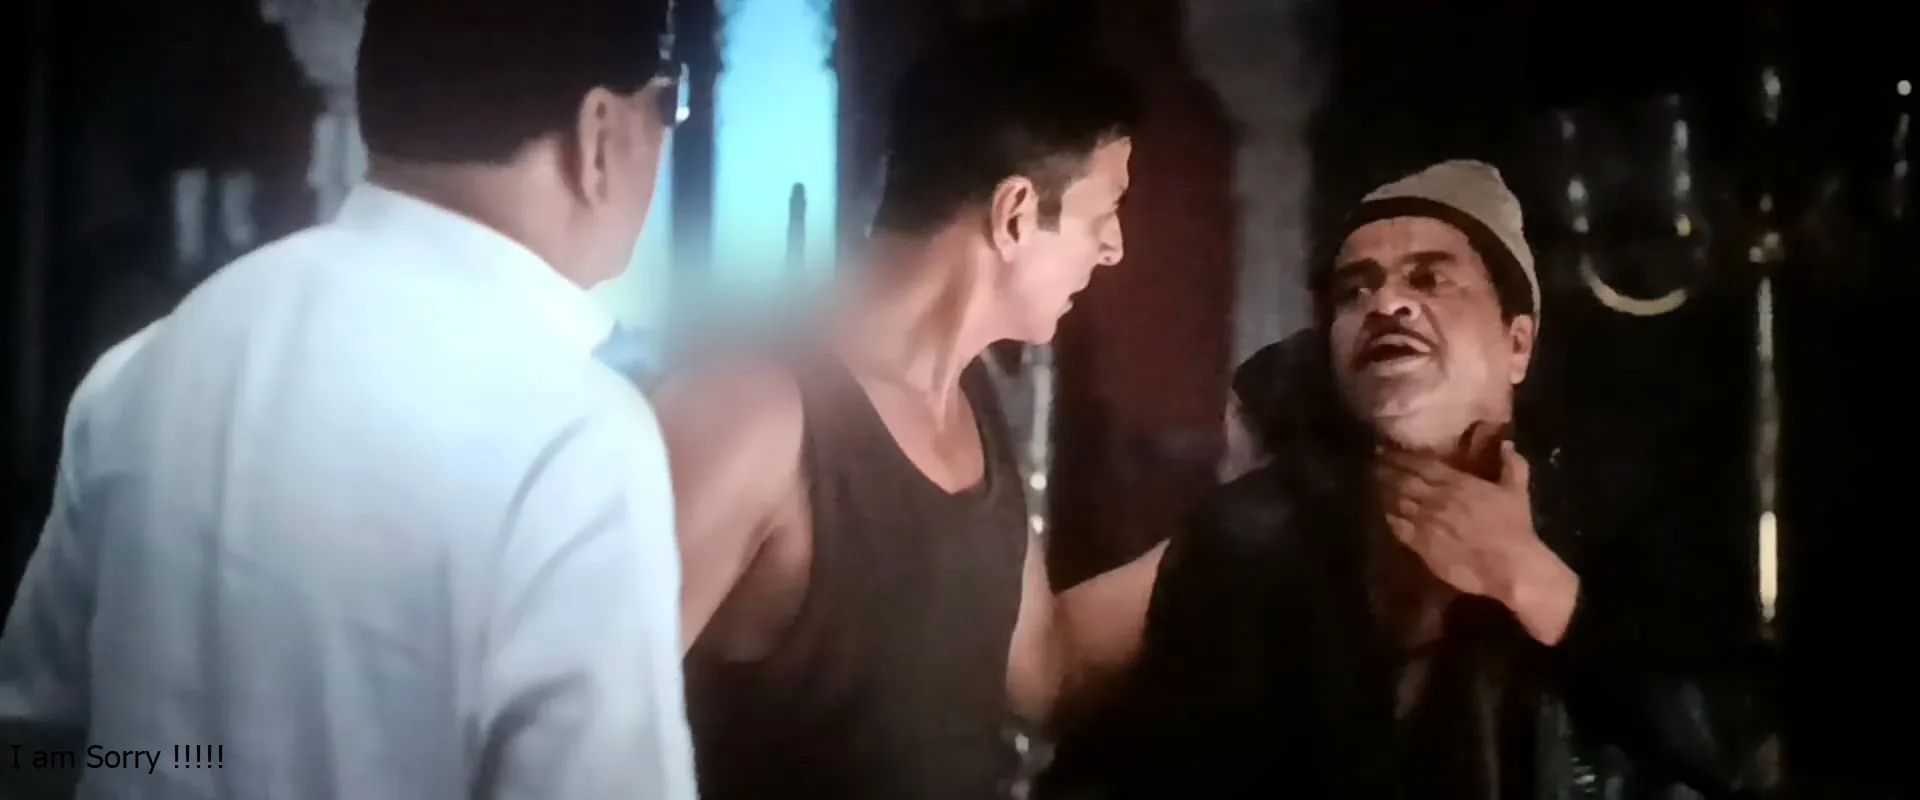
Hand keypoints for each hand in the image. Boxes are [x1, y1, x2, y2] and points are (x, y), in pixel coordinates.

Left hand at [1376, 432, 1576, 640]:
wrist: (1509, 566)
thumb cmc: (1515, 527)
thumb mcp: (1517, 491)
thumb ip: (1511, 465)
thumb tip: (1507, 443)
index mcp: (1457, 482)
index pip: (1421, 465)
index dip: (1403, 457)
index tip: (1390, 451)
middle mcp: (1436, 498)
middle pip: (1403, 480)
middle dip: (1388, 471)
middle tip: (1376, 465)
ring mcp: (1426, 522)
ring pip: (1397, 501)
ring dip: (1384, 491)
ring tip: (1376, 485)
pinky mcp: (1421, 545)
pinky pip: (1398, 526)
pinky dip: (1390, 517)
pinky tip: (1385, 512)